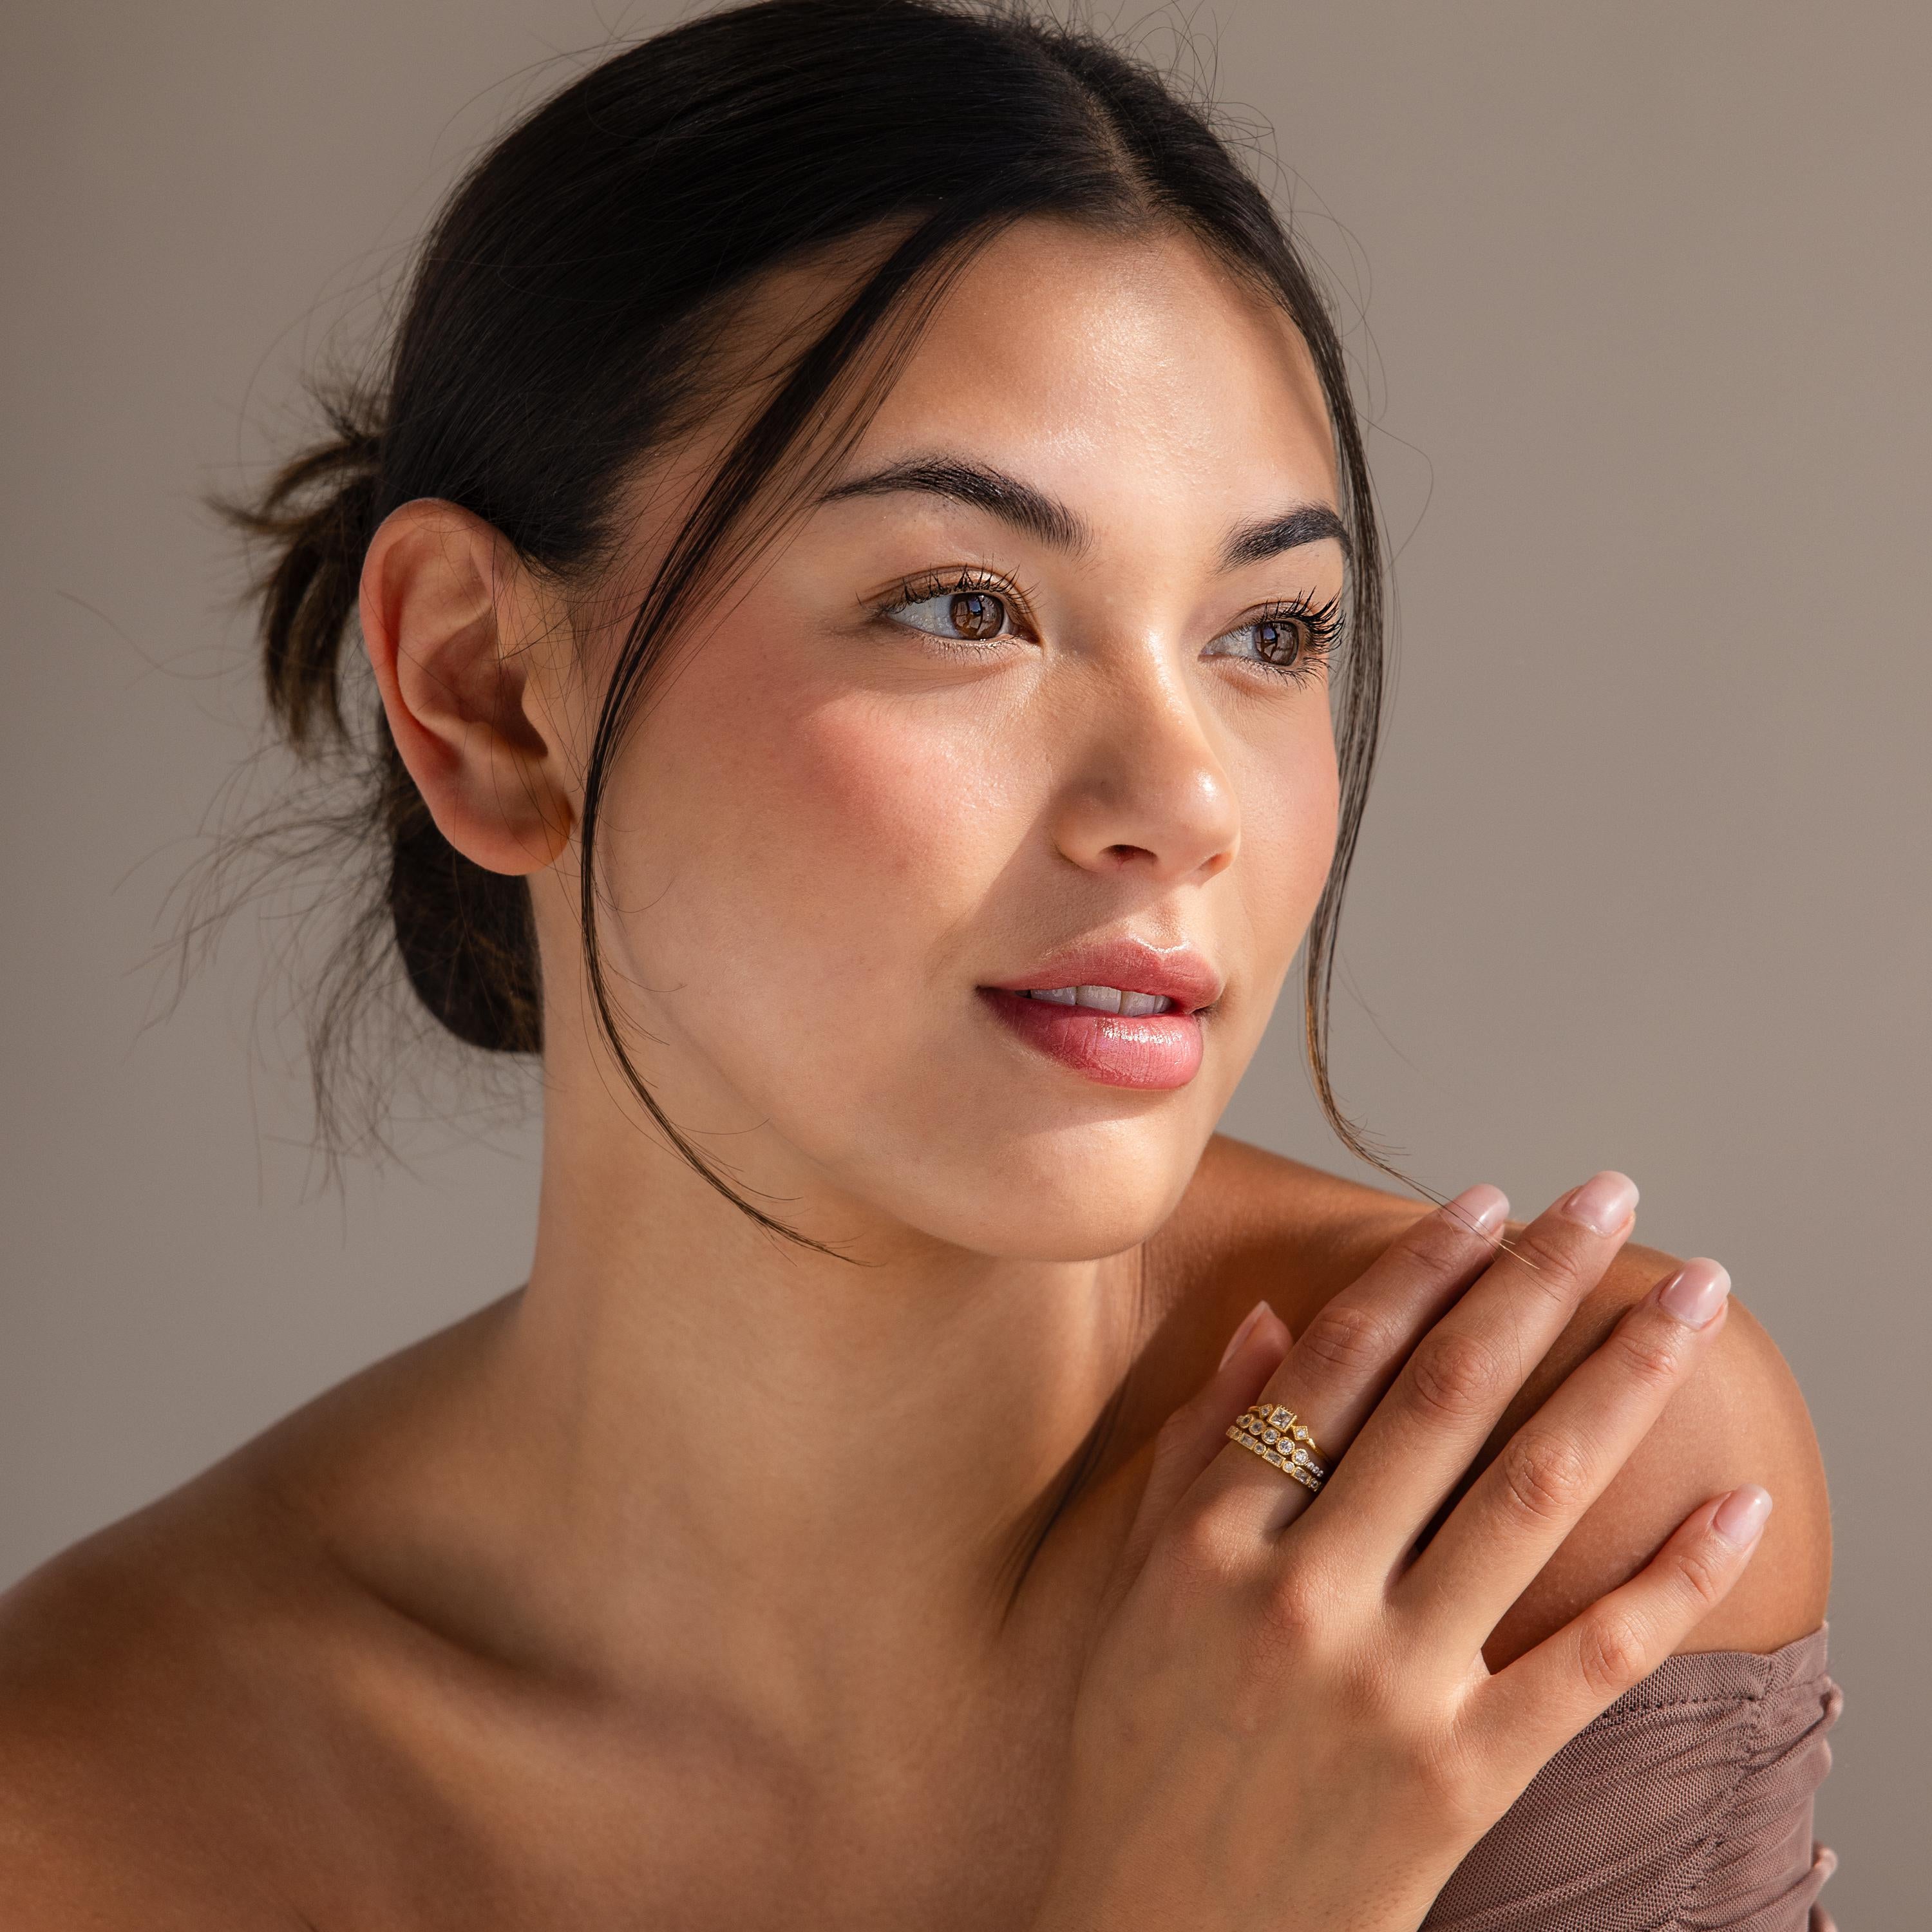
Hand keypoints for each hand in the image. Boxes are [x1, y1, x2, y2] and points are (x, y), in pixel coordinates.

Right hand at [1032, 1174, 1769, 1931]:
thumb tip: (1268, 1323)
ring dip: (1622, 1381)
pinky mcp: (1462, 1781)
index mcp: (1208, 1537)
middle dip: (1537, 1281)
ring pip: (1532, 1495)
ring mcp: (1387, 1688)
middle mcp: (1301, 1593)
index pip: (1335, 1363)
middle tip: (1608, 1201)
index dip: (1419, 1269)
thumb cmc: (1136, 1751)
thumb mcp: (1127, 1589)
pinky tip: (1737, 1510)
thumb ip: (1189, 1449)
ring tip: (1689, 1298)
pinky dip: (1672, 1583)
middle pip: (1446, 1398)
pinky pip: (1590, 1663)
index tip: (1487, 1200)